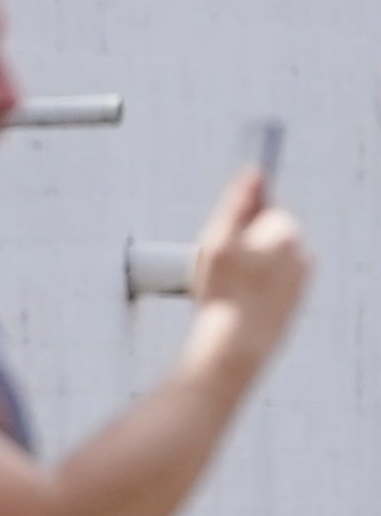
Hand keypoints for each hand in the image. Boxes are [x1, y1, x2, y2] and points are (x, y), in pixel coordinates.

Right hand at [187, 168, 310, 360]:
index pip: (264, 208)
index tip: (220, 237)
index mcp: (286, 231)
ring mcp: (300, 280)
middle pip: (266, 235)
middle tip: (215, 267)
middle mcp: (301, 252)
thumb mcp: (219, 239)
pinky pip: (269, 286)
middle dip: (241, 245)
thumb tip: (255, 170)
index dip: (237, 220)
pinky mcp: (294, 303)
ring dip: (246, 268)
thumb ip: (238, 202)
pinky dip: (253, 290)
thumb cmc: (225, 292)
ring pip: (266, 262)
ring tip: (222, 289)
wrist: (237, 345)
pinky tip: (234, 303)